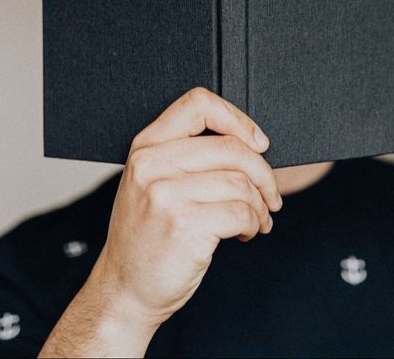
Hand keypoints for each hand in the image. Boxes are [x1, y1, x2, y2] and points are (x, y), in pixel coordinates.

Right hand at [39, 87, 280, 357]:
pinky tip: (245, 233)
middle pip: (232, 148)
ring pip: (241, 183)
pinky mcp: (185, 224)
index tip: (258, 142)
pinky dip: (253, 224)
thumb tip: (251, 146)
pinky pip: (241, 212)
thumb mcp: (152, 184)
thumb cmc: (147, 237)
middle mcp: (152, 165)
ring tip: (256, 219)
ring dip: (259, 205)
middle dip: (263, 174)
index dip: (237, 119)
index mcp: (146, 147)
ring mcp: (166, 194)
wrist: (124, 289)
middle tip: (269, 195)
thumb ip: (187, 157)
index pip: (198, 104)